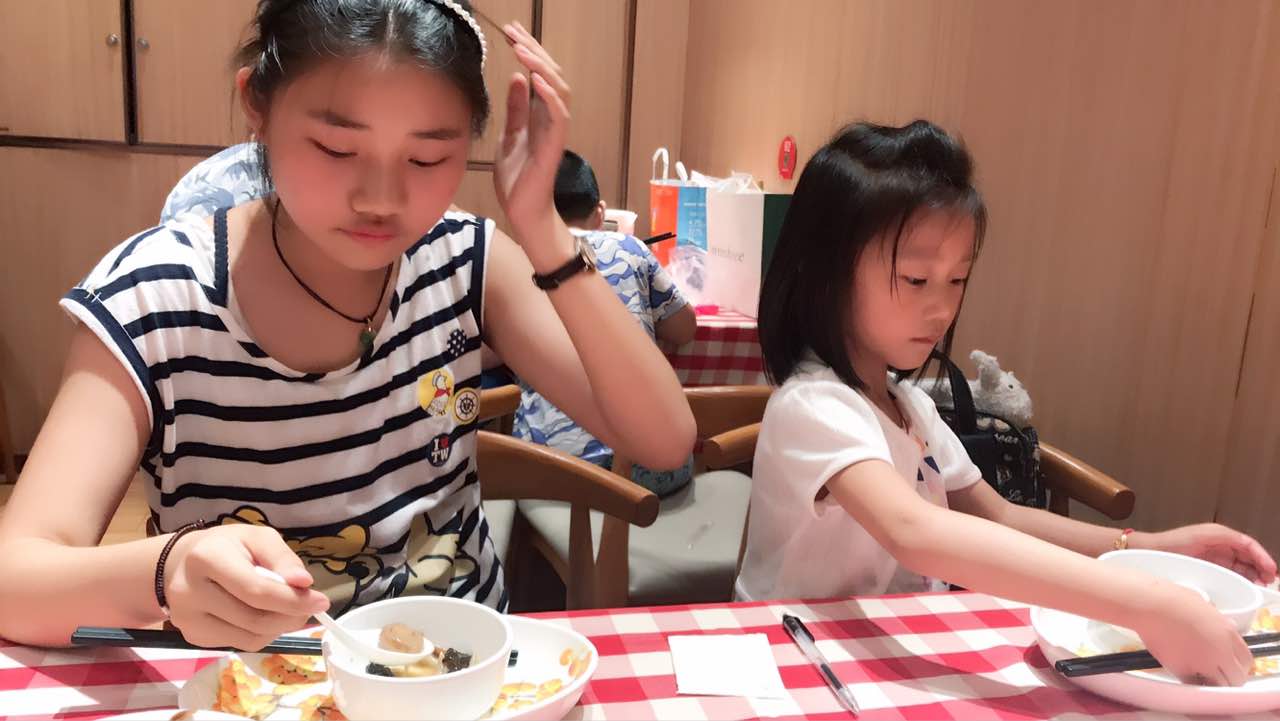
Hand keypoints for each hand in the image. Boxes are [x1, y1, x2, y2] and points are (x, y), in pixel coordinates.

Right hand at [162, 524, 329, 651]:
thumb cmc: (227, 547)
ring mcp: (187, 619)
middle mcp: (189, 592)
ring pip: (249, 638)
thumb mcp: (257, 538)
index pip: (256, 590)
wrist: (181, 563)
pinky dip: (262, 634)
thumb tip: (303, 582)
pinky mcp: (193, 637)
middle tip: (309, 607)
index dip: (292, 600)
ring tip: (287, 609)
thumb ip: (282, 558)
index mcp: (206, 558)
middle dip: (291, 616)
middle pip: (254, 618)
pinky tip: (263, 616)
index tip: (322, 601)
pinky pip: (239, 644)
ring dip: (279, 627)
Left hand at [492, 20, 573, 262]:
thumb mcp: (510, 136)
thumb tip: (516, 79)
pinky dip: (548, 95)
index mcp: (540, 116)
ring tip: (522, 49)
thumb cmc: (518, 180)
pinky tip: (535, 79)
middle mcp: (551, 119)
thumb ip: (516, 109)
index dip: (528, 52)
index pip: (539, 75)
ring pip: (557, 90)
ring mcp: (555, 131)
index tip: (511, 32)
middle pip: (551, 75)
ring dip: (540, 67)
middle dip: (533, 50)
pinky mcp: (554, 146)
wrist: (524, 212)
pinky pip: (558, 115)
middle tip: (514, 31)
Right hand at [1136, 581, 1253, 685]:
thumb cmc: (1173, 598)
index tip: (1231, 665)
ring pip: (1218, 685)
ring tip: (1201, 674)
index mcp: (1228, 633)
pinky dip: (1191, 680)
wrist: (1150, 605)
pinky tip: (1185, 672)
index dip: (1239, 665)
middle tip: (1217, 673)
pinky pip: (1193, 682)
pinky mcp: (1182, 669)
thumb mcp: (1204, 604)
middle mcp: (1220, 651)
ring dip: (1212, 682)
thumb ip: (1219, 620)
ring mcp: (1203, 663)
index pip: (1246, 660)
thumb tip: (1226, 625)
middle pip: (1237, 678)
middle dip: (1229, 677)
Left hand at [1137, 523, 1276, 584]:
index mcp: (1220, 535)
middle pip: (1248, 556)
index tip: (1271, 571)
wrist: (1149, 553)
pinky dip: (1240, 579)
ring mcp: (1215, 556)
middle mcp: (1220, 544)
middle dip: (1261, 567)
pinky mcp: (1209, 567)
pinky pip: (1230, 572)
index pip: (1248, 544)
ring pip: (1241, 566)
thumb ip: (1226, 538)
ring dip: (1253, 575)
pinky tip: (1245, 587)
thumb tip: (1249, 547)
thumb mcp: (1203, 536)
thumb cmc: (1173, 543)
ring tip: (1260, 587)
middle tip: (1269, 583)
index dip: (1262, 557)